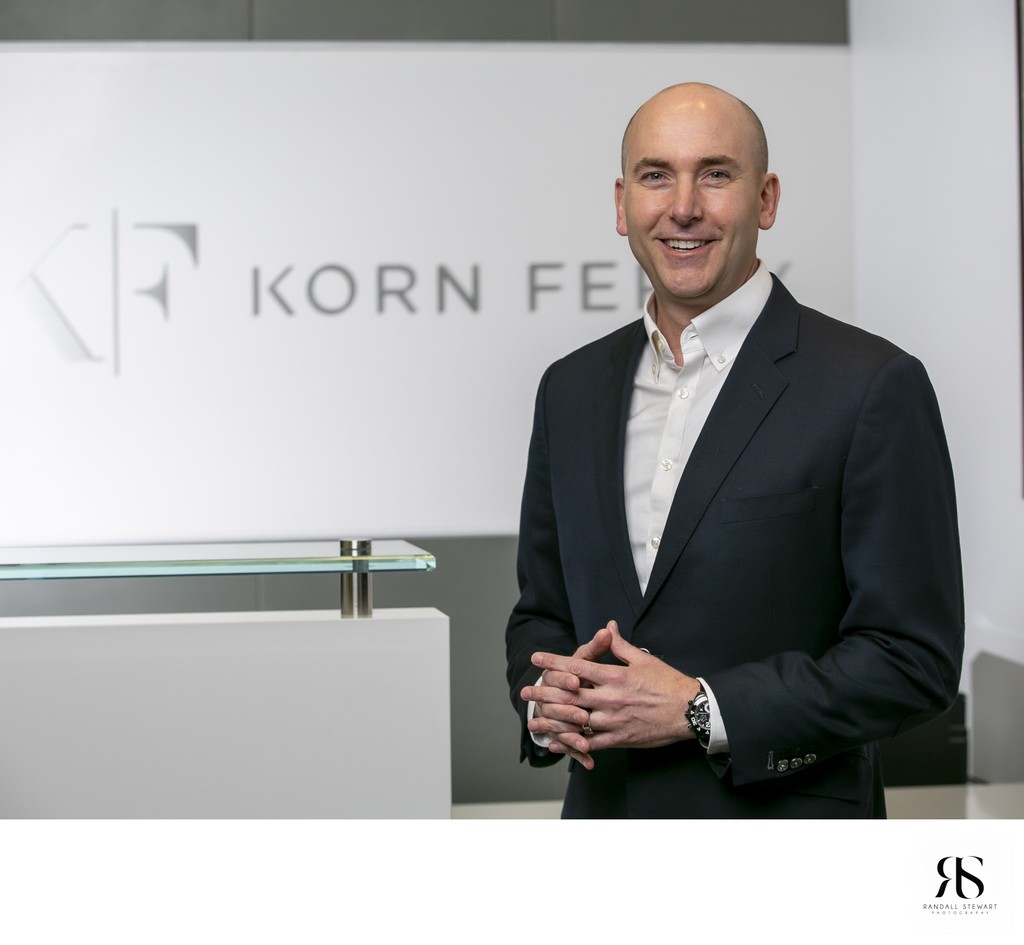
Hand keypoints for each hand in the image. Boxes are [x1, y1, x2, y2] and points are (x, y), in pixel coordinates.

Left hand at [524, 621, 700, 764]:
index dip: (554, 661)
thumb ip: (620, 645)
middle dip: (546, 691)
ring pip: (577, 719)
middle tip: (526, 690)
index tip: (537, 658)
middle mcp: (611, 697)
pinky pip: (591, 742)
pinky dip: (573, 743)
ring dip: (553, 719)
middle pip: (571, 694)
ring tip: (534, 719)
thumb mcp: (644, 659)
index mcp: (615, 675)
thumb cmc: (668, 683)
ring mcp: (614, 720)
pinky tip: (557, 743)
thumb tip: (608, 626)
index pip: (578, 666)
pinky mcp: (620, 738)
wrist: (689, 711)